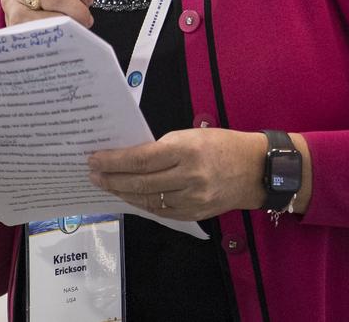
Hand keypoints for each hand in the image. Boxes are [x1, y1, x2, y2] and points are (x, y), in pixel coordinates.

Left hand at [87, 128, 267, 220]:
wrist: (255, 170)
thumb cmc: (223, 145)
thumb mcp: (193, 135)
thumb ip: (164, 147)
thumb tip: (130, 157)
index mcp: (187, 150)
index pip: (141, 158)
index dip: (114, 161)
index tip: (94, 159)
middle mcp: (189, 176)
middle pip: (140, 182)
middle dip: (111, 178)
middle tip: (93, 174)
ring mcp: (191, 199)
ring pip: (147, 199)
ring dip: (123, 193)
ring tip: (107, 185)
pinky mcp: (193, 214)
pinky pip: (160, 211)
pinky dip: (141, 203)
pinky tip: (130, 196)